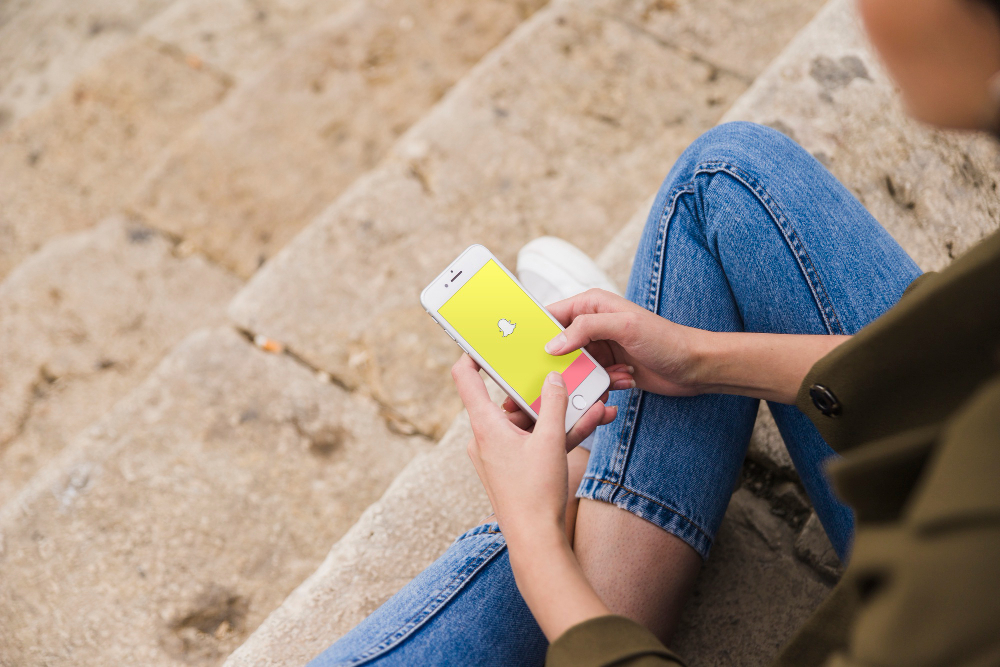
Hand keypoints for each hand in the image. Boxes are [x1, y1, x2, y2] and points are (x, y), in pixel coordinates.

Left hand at [452, 355, 612, 539]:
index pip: (466, 378)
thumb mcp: (551, 441)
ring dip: (561, 411)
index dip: (473, 354)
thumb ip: (554, 404)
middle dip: (543, 387)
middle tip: (563, 369)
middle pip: (510, 399)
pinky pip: (537, 440)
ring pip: (531, 421)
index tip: (489, 338)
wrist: (536, 541)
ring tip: (594, 400)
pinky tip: (592, 420)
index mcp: (485, 426)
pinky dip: (560, 432)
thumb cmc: (535, 494)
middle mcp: (486, 437)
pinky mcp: (515, 466)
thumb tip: (553, 378)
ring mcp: (500, 453)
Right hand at [544, 288, 705, 396]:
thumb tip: (553, 344)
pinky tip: (626, 380)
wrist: (695, 367)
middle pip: (558, 347)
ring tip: (610, 376)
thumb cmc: (666, 339)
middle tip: (555, 379)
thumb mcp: (625, 326)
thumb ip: (586, 329)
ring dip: (586, 378)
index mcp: (591, 305)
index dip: (535, 333)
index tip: (521, 352)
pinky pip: (591, 382)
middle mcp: (592, 326)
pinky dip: (603, 387)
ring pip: (574, 369)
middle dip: (558, 365)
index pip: (552, 315)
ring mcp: (600, 349)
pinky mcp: (609, 369)